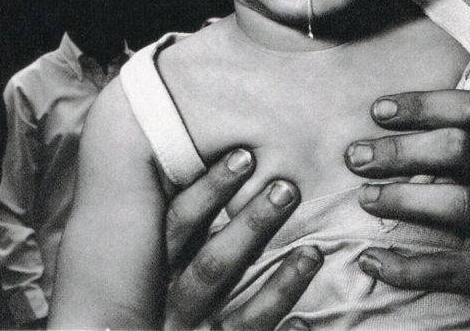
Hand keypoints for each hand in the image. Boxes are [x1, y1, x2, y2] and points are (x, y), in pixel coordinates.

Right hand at [164, 148, 320, 329]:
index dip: (209, 190)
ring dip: (281, 284)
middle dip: (251, 226)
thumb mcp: (162, 256)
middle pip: (211, 266)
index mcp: (157, 272)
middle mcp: (173, 308)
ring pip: (241, 316)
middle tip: (286, 189)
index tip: (244, 156)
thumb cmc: (164, 292)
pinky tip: (306, 323)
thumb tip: (228, 156)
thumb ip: (182, 222)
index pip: (179, 224)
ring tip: (312, 252)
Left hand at [345, 90, 469, 324]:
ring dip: (402, 200)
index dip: (421, 107)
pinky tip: (371, 261)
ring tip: (365, 198)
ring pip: (457, 204)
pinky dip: (406, 268)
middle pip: (456, 152)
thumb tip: (460, 78)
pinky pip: (450, 268)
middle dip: (400, 152)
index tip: (377, 110)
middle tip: (355, 156)